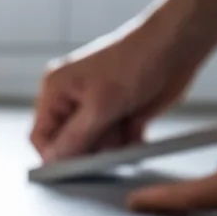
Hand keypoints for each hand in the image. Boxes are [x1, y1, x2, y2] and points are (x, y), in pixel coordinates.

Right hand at [31, 14, 199, 163]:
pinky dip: (127, 144)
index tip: (72, 169)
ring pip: (94, 147)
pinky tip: (136, 129)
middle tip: (108, 140)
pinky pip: (116, 144)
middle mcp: (73, 99)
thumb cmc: (135, 60)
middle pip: (69, 144)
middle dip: (89, 148)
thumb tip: (52, 161)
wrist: (176, 46)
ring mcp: (96, 108)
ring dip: (111, 147)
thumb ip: (74, 138)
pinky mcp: (119, 115)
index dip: (54, 154)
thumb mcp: (99, 105)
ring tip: (126, 127)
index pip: (41, 135)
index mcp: (57, 90)